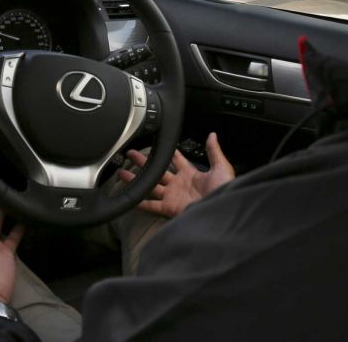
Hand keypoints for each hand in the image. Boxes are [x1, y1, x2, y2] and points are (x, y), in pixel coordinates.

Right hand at [119, 132, 234, 218]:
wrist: (222, 212)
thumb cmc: (225, 191)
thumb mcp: (222, 168)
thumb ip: (214, 151)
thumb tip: (212, 135)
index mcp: (191, 174)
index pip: (176, 159)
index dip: (167, 151)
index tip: (156, 144)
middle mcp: (179, 185)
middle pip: (157, 170)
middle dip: (144, 162)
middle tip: (131, 154)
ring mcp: (172, 196)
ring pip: (150, 186)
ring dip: (137, 180)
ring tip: (122, 172)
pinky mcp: (169, 208)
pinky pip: (151, 205)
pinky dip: (140, 202)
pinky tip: (129, 197)